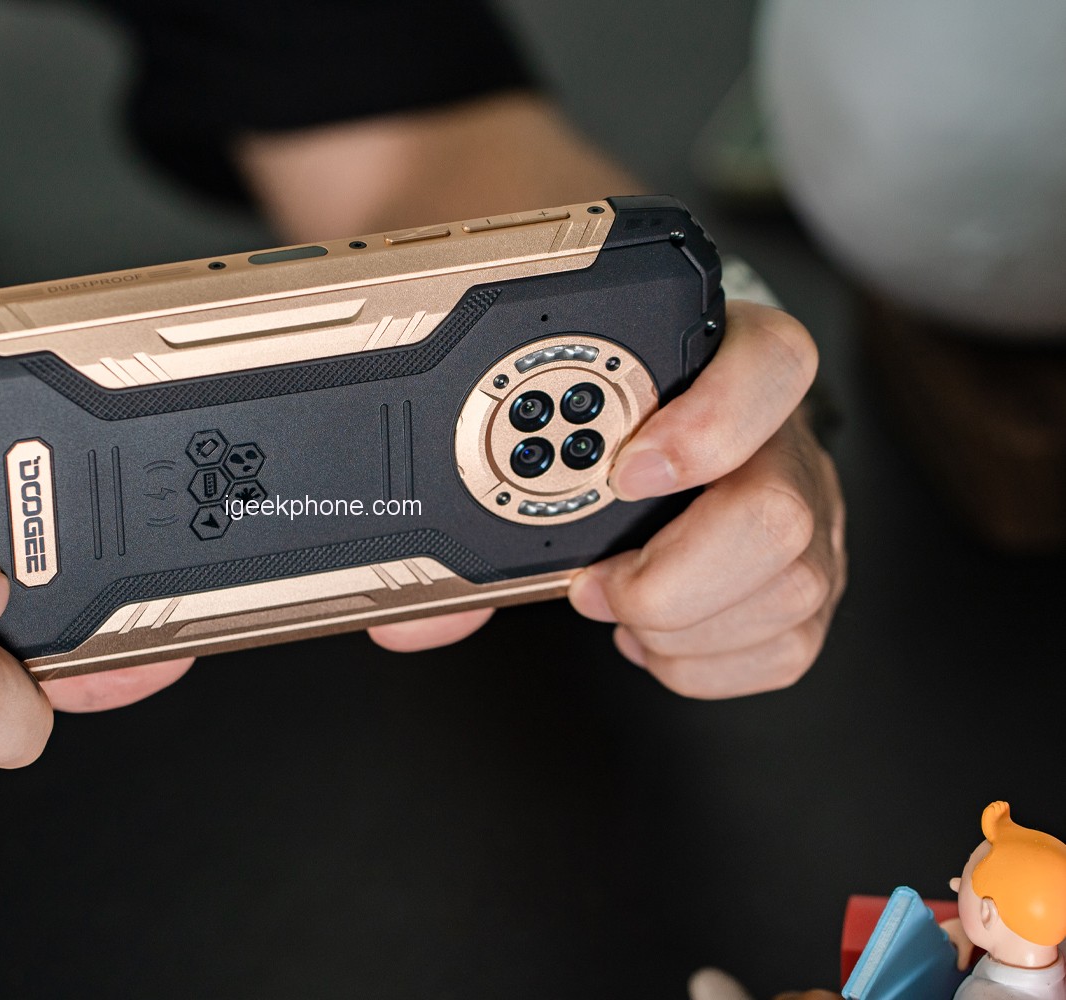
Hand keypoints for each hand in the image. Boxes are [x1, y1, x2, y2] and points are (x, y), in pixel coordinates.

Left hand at [371, 301, 845, 698]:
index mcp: (731, 365)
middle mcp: (783, 442)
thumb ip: (481, 499)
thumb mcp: (555, 430)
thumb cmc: (606, 436)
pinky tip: (656, 634)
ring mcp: (809, 517)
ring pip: (787, 589)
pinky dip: (704, 660)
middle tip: (597, 581)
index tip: (626, 470)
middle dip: (672, 574)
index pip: (770, 365)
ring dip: (681, 624)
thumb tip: (413, 620)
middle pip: (778, 512)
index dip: (708, 424)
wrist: (671, 447)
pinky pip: (786, 648)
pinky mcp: (807, 586)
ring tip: (619, 607)